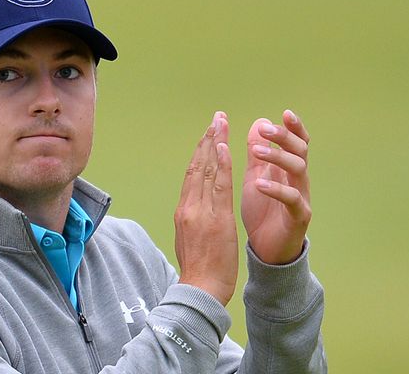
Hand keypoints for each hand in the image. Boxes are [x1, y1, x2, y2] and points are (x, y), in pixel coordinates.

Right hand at [174, 111, 237, 305]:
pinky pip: (219, 187)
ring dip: (215, 143)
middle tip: (216, 118)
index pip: (192, 174)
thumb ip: (192, 219)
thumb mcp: (190, 239)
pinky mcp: (216, 219)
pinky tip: (225, 146)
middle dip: (207, 139)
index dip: (201, 152)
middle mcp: (188, 207)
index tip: (208, 134)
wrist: (200, 291)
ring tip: (221, 122)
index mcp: (183, 211)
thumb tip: (194, 208)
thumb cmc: (199, 270)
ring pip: (207, 171)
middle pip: (198, 166)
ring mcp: (200, 212)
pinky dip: (221, 164)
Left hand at [241, 109, 311, 264]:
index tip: (285, 113)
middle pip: (300, 151)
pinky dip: (276, 190)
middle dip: (284, 137)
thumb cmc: (263, 211)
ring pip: (299, 170)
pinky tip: (260, 184)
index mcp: (288, 169)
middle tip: (265, 129)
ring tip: (256, 151)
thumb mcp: (257, 177)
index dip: (295, 128)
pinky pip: (292, 200)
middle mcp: (299, 180)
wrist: (266, 250)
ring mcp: (301, 198)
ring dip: (278, 157)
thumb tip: (259, 122)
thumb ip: (258, 153)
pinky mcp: (298, 217)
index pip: (298, 143)